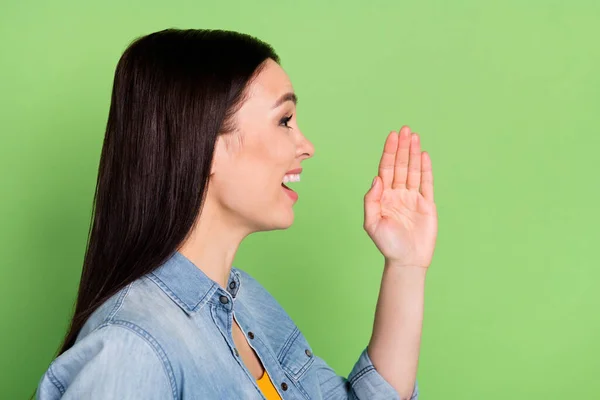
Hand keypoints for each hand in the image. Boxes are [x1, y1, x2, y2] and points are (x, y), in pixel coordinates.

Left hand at [363, 126, 437, 267]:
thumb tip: (377, 179)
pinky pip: (426, 183)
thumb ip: (371, 200)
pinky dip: (426, 169)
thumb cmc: (387, 244)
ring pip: (413, 171)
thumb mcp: (371, 223)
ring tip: (414, 136)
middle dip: (402, 147)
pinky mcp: (427, 205)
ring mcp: (413, 198)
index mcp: (384, 196)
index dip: (389, 152)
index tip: (392, 136)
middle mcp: (398, 193)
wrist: (406, 260)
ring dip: (414, 153)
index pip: (386, 168)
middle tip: (405, 129)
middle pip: (400, 165)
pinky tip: (424, 155)